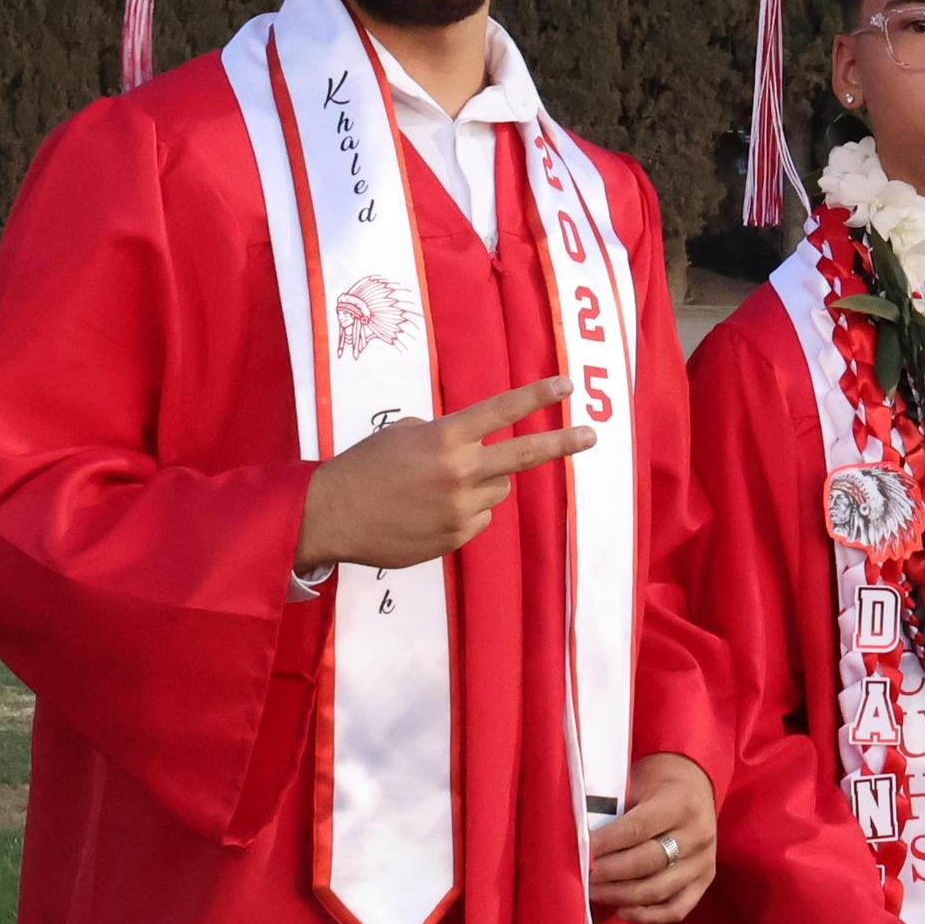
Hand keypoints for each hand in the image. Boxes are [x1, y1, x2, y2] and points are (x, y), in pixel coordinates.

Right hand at [294, 376, 593, 572]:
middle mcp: (460, 472)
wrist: (333, 515)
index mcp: (446, 439)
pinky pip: (478, 518)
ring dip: (481, 484)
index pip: (501, 411)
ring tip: (438, 488)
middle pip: (523, 455)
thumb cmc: (364, 466)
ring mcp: (461, 508)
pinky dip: (463, 512)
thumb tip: (472, 445)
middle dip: (562, 443)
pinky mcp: (457, 537)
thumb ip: (444, 435)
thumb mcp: (403, 434)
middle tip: (591, 435)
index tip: (567, 386)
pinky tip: (429, 512)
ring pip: (497, 490)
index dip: (537, 397)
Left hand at [588, 752, 716, 923]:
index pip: (637, 829)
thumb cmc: (658, 781)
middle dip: (610, 872)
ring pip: (659, 890)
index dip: (607, 844)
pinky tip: (622, 911)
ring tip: (595, 893)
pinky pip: (677, 909)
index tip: (583, 852)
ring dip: (621, 896)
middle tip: (584, 876)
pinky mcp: (705, 881)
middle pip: (647, 863)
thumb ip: (617, 810)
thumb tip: (585, 843)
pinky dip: (648, 916)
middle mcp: (698, 834)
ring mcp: (704, 861)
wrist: (695, 783)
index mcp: (680, 803)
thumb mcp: (638, 782)